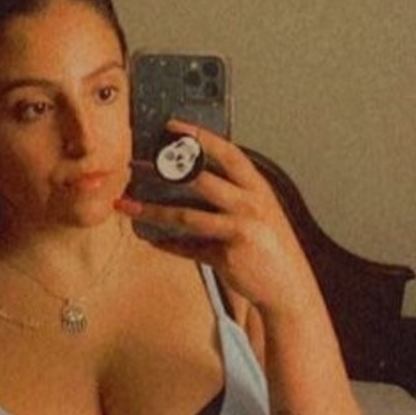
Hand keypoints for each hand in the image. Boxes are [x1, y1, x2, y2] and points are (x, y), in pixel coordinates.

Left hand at [115, 120, 316, 314]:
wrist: (289, 287)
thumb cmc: (272, 248)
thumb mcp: (258, 214)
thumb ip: (232, 198)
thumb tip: (191, 184)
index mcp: (258, 189)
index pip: (228, 154)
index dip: (201, 138)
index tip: (173, 127)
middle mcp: (251, 205)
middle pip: (201, 180)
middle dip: (163, 171)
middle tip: (136, 166)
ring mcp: (240, 230)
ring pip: (187, 216)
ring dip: (152, 211)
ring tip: (126, 205)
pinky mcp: (228, 257)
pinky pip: (189, 248)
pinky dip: (167, 244)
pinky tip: (150, 238)